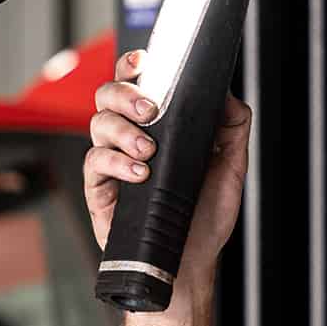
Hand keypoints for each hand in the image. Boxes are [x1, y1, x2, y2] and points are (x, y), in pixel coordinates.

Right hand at [85, 50, 251, 287]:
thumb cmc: (204, 218)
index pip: (136, 84)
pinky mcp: (99, 192)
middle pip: (107, 96)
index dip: (133, 66)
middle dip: (125, 93)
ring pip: (97, 124)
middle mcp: (128, 140)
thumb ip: (232, 130)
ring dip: (122, 130)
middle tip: (149, 109)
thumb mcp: (230, 170)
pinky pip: (94, 163)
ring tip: (148, 151)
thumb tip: (228, 97)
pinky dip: (116, 164)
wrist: (190, 264)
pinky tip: (140, 174)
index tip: (146, 61)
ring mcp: (111, 164)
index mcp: (156, 128)